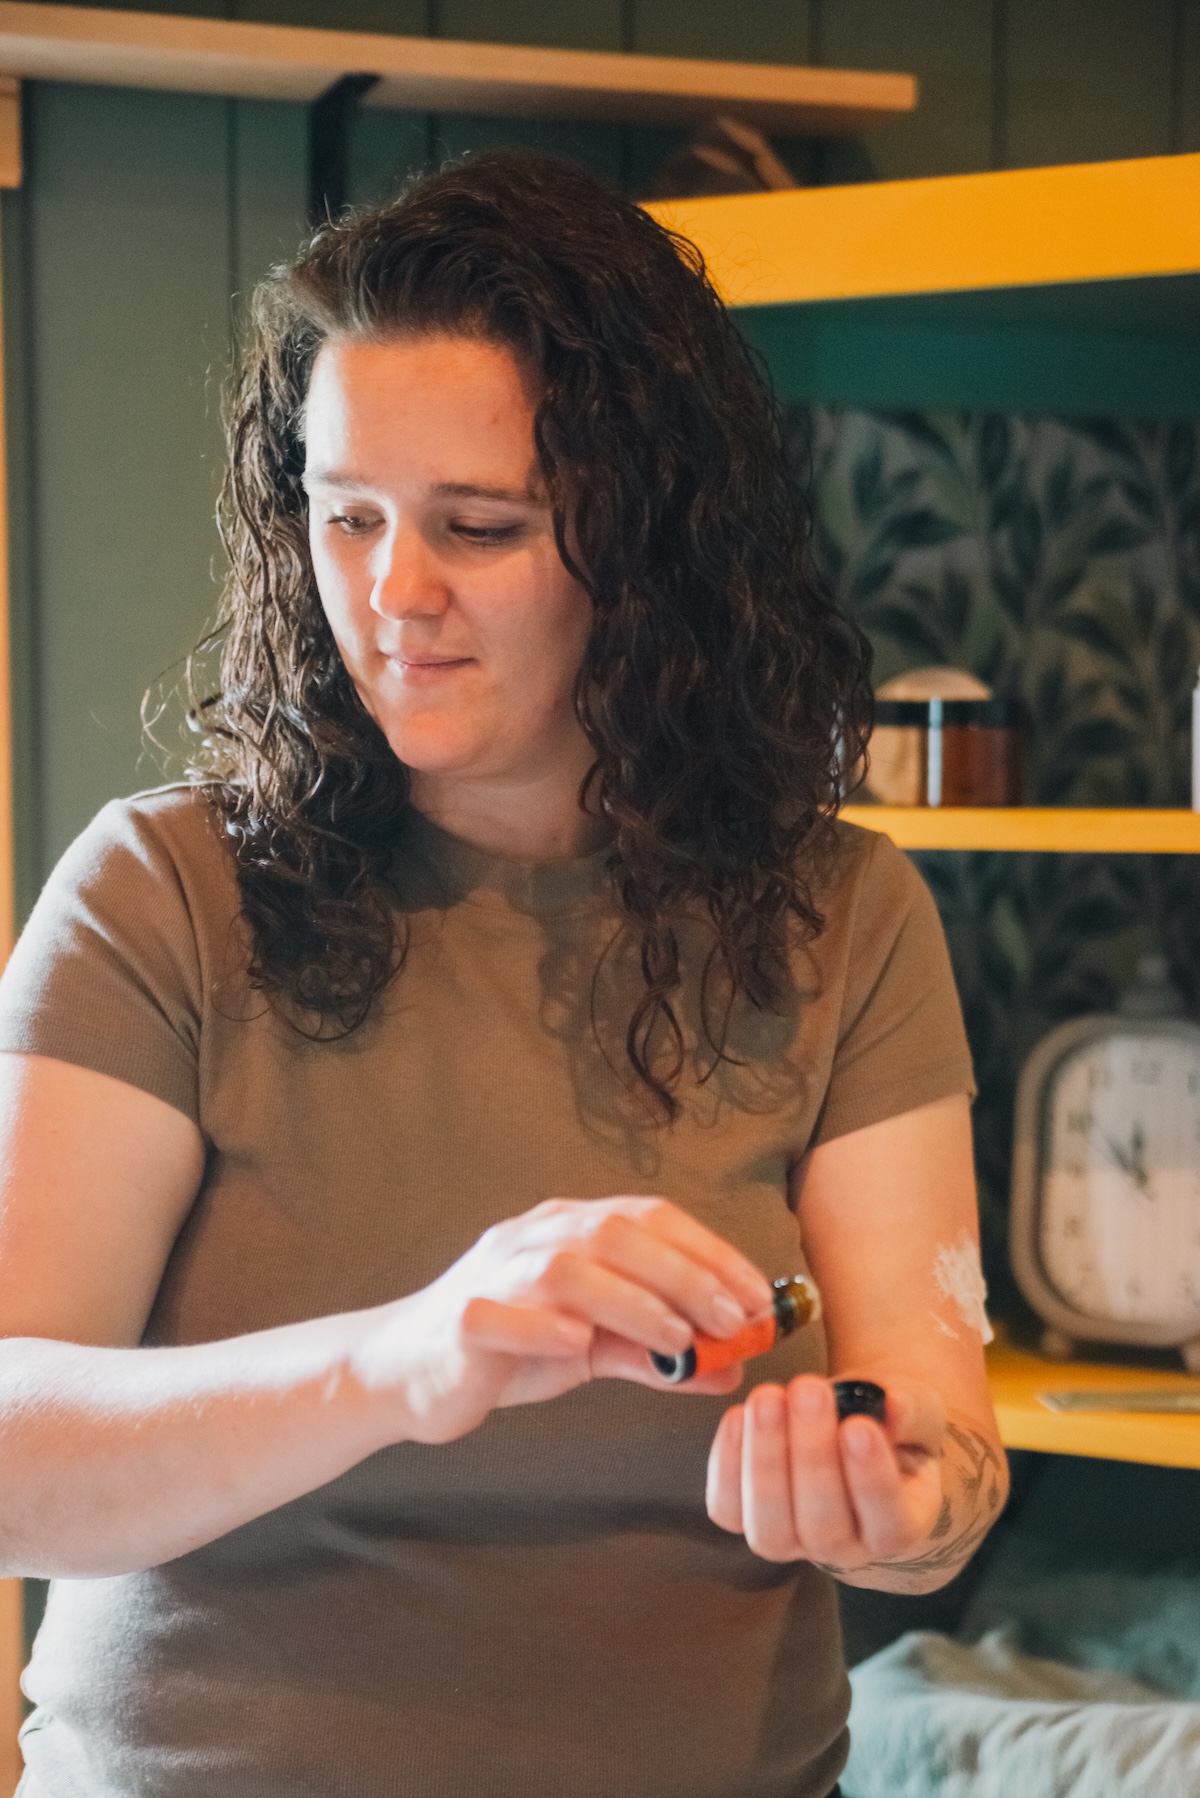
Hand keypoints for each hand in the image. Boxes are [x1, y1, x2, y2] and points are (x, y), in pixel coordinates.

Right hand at [351, 1196, 773, 1445]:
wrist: (406, 1373)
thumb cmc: (506, 1351)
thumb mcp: (592, 1348)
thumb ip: (656, 1354)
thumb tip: (732, 1369)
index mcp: (567, 1229)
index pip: (649, 1217)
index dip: (709, 1251)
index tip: (760, 1295)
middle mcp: (531, 1239)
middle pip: (615, 1234)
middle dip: (685, 1274)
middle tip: (734, 1320)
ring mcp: (491, 1277)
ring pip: (566, 1268)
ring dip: (632, 1300)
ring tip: (679, 1340)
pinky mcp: (459, 1323)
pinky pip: (501, 1315)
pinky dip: (544, 1326)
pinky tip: (581, 1347)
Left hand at [706, 1373, 945, 1571]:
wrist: (855, 1431)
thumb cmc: (890, 1425)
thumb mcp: (917, 1412)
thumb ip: (910, 1411)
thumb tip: (892, 1404)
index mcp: (899, 1528)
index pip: (889, 1525)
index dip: (872, 1480)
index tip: (860, 1426)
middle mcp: (846, 1549)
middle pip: (823, 1528)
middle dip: (812, 1455)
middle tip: (809, 1390)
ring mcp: (793, 1541)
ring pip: (771, 1528)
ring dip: (765, 1459)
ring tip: (769, 1397)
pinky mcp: (748, 1519)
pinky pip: (728, 1509)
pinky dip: (726, 1464)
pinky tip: (738, 1415)